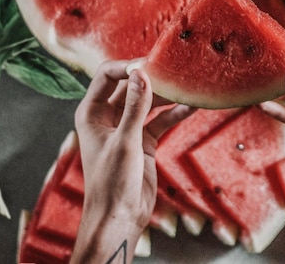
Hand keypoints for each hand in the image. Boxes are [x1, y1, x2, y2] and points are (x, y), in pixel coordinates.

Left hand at [71, 60, 195, 262]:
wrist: (120, 218)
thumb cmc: (112, 183)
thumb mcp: (125, 142)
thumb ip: (135, 107)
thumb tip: (141, 73)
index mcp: (92, 112)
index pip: (107, 75)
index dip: (127, 67)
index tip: (150, 65)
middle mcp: (108, 116)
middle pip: (131, 86)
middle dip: (152, 79)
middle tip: (174, 71)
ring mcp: (127, 128)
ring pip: (149, 102)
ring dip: (168, 96)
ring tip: (188, 87)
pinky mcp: (144, 140)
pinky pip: (161, 120)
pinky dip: (175, 114)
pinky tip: (192, 107)